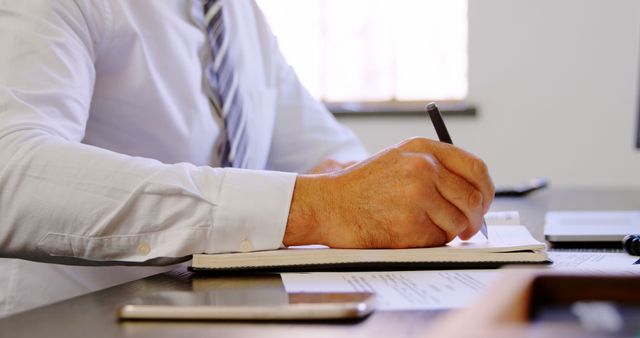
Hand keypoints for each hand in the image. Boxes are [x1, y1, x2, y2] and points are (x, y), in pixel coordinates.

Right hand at [284, 137, 493, 247]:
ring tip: (422, 226)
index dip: (486, 190)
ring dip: (447, 231)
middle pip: (473, 199)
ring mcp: (417, 196)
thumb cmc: (361, 187)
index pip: (476, 168)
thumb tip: (475, 193)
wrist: (328, 205)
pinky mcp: (410, 225)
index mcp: (423, 149)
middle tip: (467, 227)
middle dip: (474, 218)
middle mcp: (423, 168)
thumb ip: (436, 167)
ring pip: (459, 223)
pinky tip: (407, 232)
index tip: (483, 203)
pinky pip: (439, 240)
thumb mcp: (399, 159)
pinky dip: (429, 241)